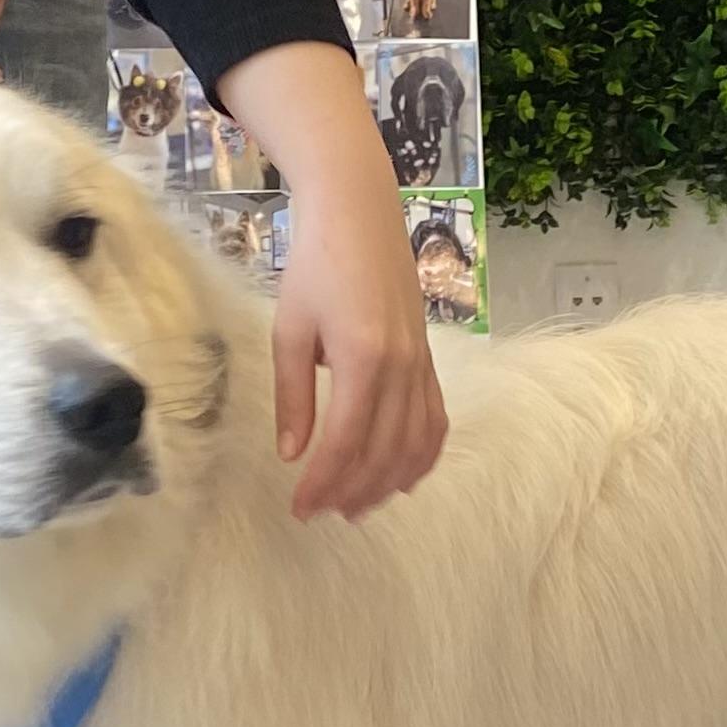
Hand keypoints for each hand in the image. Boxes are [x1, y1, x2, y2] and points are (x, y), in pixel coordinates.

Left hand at [218, 40, 446, 520]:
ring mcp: (422, 364)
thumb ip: (293, 395)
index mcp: (363, 358)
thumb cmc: (315, 264)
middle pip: (383, 452)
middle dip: (352, 491)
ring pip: (414, 444)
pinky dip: (422, 457)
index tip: (301, 508)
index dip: (324, 483)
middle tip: (323, 513)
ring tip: (358, 506)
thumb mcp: (290, 329)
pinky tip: (403, 478)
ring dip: (387, 483)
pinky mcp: (429, 360)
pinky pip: (436, 422)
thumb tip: (293, 454)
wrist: (359, 213)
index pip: (346, 442)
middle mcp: (401, 367)